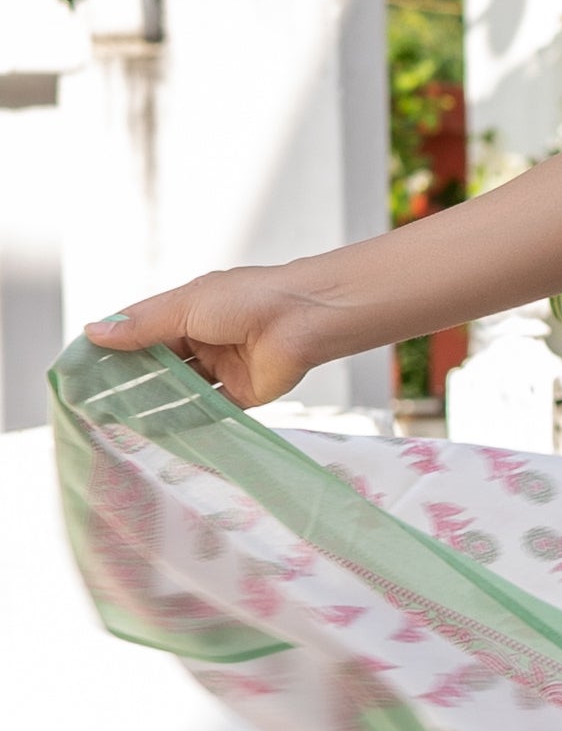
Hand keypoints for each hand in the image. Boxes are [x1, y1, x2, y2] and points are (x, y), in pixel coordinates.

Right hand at [85, 266, 344, 409]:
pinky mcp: (242, 393)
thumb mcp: (187, 306)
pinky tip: (155, 431)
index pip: (142, 331)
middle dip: (129, 380)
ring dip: (153, 402)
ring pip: (180, 389)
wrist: (308, 318)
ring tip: (116, 420)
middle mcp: (204, 338)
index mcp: (189, 310)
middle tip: (93, 401)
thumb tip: (94, 330)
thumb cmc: (250, 299)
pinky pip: (208, 409)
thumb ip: (143, 325)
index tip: (83, 368)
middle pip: (158, 363)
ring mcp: (222, 367)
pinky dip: (184, 419)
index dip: (114, 348)